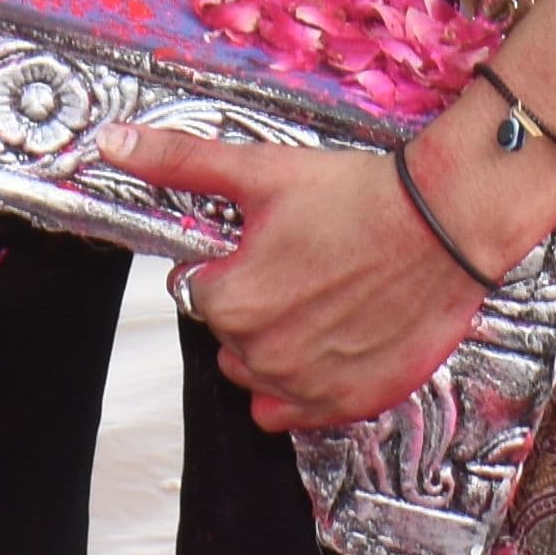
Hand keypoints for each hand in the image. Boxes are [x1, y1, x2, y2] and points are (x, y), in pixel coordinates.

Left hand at [99, 124, 491, 430]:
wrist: (445, 226)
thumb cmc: (355, 196)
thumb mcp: (257, 171)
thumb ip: (177, 161)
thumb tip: (110, 142)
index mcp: (231, 303)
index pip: (200, 293)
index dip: (232, 265)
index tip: (269, 244)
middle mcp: (262, 356)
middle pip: (231, 335)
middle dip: (254, 304)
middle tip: (301, 264)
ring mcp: (308, 387)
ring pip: (260, 375)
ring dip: (276, 346)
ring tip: (320, 298)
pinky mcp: (352, 403)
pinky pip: (297, 412)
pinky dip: (307, 384)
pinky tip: (333, 339)